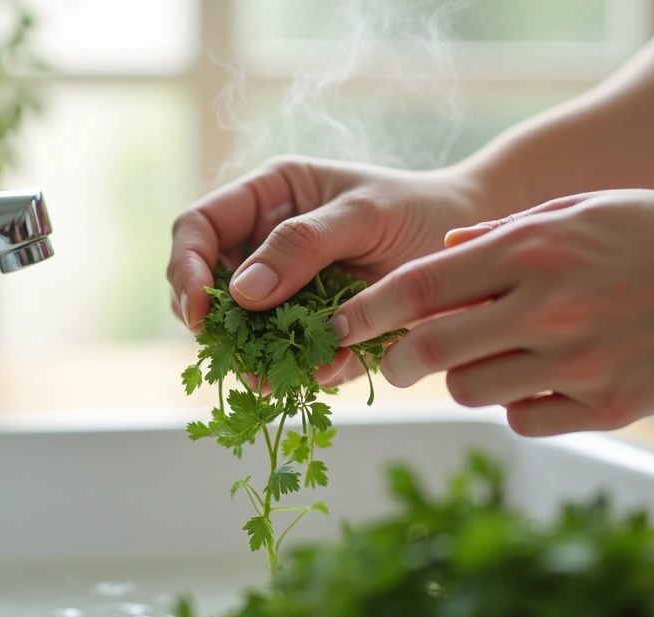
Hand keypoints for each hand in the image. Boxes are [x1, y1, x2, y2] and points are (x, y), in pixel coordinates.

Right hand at [167, 155, 485, 380]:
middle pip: (205, 286)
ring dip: (248, 358)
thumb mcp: (364, 214)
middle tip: (234, 356)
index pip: (198, 227)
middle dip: (212, 325)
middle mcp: (264, 245)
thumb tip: (241, 292)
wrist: (467, 251)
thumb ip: (303, 245)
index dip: (185, 267)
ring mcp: (283, 291)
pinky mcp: (307, 329)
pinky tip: (317, 375)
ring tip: (271, 381)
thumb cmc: (417, 209)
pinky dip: (293, 370)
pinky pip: (283, 355)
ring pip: (239, 330)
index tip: (198, 311)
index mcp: (267, 199)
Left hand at [331, 189, 653, 434]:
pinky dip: (517, 404)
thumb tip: (444, 251)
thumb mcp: (578, 208)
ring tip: (493, 357)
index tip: (336, 327)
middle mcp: (547, 308)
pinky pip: (523, 420)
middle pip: (431, 351)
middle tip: (396, 362)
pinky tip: (542, 379)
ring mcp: (577, 362)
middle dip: (397, 361)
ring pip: (472, 390)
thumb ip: (502, 233)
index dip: (365, 312)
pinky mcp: (606, 408)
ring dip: (464, 378)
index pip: (420, 287)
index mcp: (532, 251)